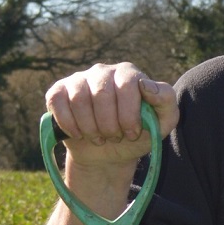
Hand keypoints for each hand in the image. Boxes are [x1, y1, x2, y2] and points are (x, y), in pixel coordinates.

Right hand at [45, 62, 179, 184]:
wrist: (109, 153)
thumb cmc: (137, 135)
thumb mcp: (162, 123)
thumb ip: (166, 101)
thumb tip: (145, 85)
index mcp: (129, 74)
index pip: (128, 85)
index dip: (129, 114)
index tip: (132, 134)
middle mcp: (103, 71)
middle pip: (102, 94)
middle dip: (110, 125)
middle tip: (115, 137)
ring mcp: (79, 80)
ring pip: (79, 101)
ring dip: (91, 128)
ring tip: (100, 138)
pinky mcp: (58, 92)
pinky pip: (57, 103)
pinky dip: (69, 125)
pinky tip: (80, 134)